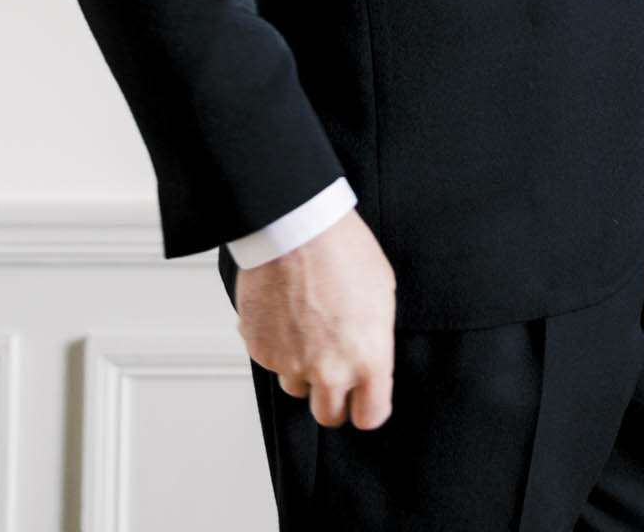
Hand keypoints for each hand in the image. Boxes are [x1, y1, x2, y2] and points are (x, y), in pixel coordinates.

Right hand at [234, 206, 396, 429]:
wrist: (296, 227)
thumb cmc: (343, 249)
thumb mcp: (382, 291)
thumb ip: (376, 337)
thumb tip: (370, 356)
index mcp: (368, 359)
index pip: (370, 416)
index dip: (368, 406)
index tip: (365, 398)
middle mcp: (330, 371)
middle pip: (328, 415)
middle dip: (332, 397)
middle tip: (332, 368)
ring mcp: (292, 363)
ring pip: (296, 387)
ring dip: (302, 368)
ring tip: (306, 329)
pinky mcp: (261, 351)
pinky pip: (271, 361)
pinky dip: (277, 344)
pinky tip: (284, 313)